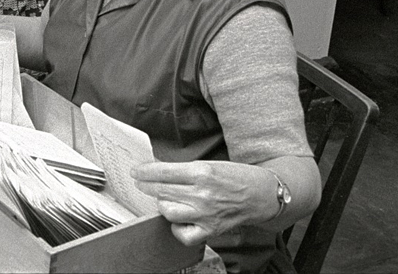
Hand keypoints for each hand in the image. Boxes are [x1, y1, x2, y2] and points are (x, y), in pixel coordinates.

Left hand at [132, 160, 278, 245]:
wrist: (261, 195)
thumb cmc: (236, 176)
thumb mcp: (209, 164)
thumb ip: (184, 170)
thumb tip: (157, 171)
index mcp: (201, 172)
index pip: (162, 172)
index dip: (144, 172)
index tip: (135, 171)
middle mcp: (202, 194)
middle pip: (161, 191)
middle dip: (146, 186)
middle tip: (141, 183)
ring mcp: (205, 214)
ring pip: (167, 211)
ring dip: (161, 204)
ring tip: (164, 199)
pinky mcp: (210, 230)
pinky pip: (183, 233)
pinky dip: (176, 227)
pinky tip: (178, 219)